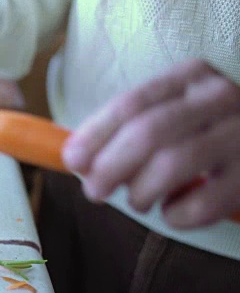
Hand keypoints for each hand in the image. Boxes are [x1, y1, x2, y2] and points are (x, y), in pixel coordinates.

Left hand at [62, 60, 239, 227]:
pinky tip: (173, 210)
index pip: (131, 103)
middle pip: (147, 133)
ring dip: (140, 191)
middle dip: (109, 167)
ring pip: (172, 165)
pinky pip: (203, 204)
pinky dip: (176, 215)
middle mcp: (220, 100)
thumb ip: (130, 126)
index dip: (95, 134)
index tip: (72, 160)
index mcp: (191, 77)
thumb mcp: (176, 110)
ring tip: (137, 201)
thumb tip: (76, 158)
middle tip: (94, 191)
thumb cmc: (208, 128)